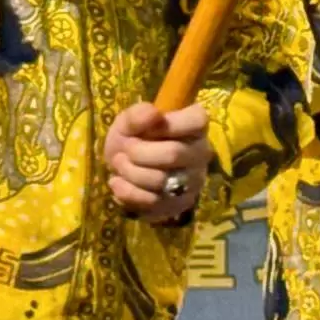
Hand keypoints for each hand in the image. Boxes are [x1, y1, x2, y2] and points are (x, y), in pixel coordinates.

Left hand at [103, 100, 210, 225]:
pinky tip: (118, 182)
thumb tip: (153, 114)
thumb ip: (137, 115)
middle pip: (173, 154)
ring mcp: (194, 182)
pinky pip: (153, 202)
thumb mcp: (128, 121)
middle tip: (123, 150)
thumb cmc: (133, 138)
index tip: (145, 129)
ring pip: (160, 181)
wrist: (126, 168)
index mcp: (195, 126)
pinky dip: (128, 192)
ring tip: (119, 164)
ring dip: (130, 172)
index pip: (196, 121)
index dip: (166, 125)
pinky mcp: (180, 205)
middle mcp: (201, 154)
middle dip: (138, 152)